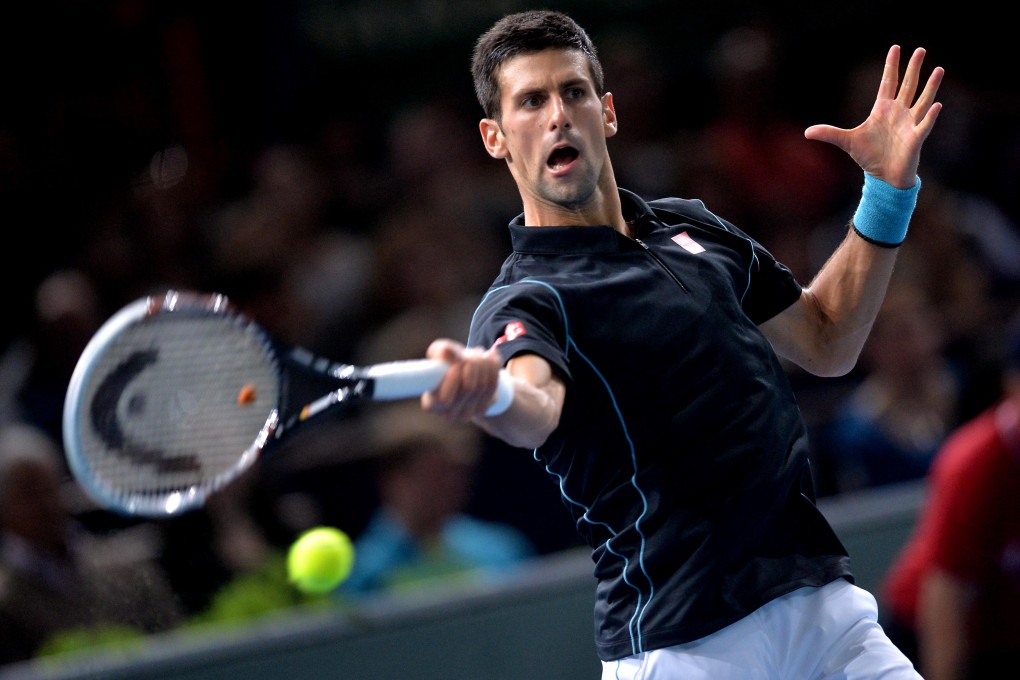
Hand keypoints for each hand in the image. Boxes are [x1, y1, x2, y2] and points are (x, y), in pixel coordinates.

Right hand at [422, 338, 502, 420]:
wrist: (464, 371)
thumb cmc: (446, 362)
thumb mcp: (441, 352)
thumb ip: (441, 351)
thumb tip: (445, 350)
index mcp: (431, 403)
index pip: (444, 400)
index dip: (453, 381)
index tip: (457, 364)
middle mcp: (447, 414)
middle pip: (468, 388)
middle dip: (472, 364)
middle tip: (473, 351)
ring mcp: (465, 415)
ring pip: (482, 386)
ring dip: (484, 364)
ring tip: (480, 352)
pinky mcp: (480, 410)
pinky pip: (492, 387)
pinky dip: (494, 368)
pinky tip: (491, 357)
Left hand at [804, 45, 943, 187]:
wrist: (884, 176)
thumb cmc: (869, 156)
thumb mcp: (847, 142)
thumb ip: (829, 133)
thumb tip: (806, 132)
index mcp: (882, 109)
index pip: (888, 83)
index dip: (891, 66)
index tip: (895, 48)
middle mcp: (899, 112)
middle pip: (908, 86)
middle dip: (913, 68)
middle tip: (920, 50)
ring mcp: (909, 124)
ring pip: (922, 100)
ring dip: (930, 86)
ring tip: (939, 69)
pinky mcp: (915, 138)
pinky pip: (924, 125)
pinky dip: (930, 116)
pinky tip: (936, 105)